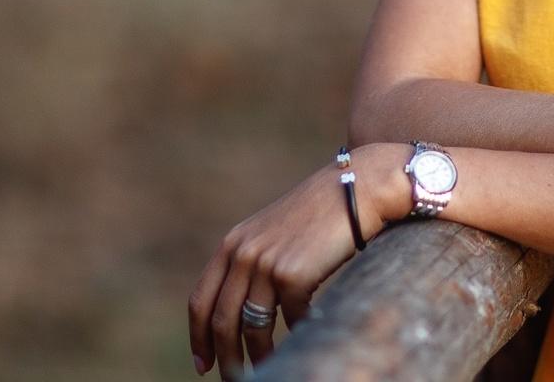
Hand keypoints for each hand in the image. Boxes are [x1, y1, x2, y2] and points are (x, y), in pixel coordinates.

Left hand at [186, 144, 406, 379]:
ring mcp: (265, 263)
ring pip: (253, 326)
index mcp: (232, 244)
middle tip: (231, 378)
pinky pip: (291, 318)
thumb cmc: (319, 214)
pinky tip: (308, 330)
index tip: (204, 362)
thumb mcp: (273, 234)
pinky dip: (299, 330)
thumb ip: (253, 262)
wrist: (355, 191)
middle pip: (221, 319)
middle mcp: (243, 253)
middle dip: (225, 355)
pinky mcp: (292, 274)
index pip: (201, 298)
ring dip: (258, 354)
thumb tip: (244, 313)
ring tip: (266, 367)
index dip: (199, 335)